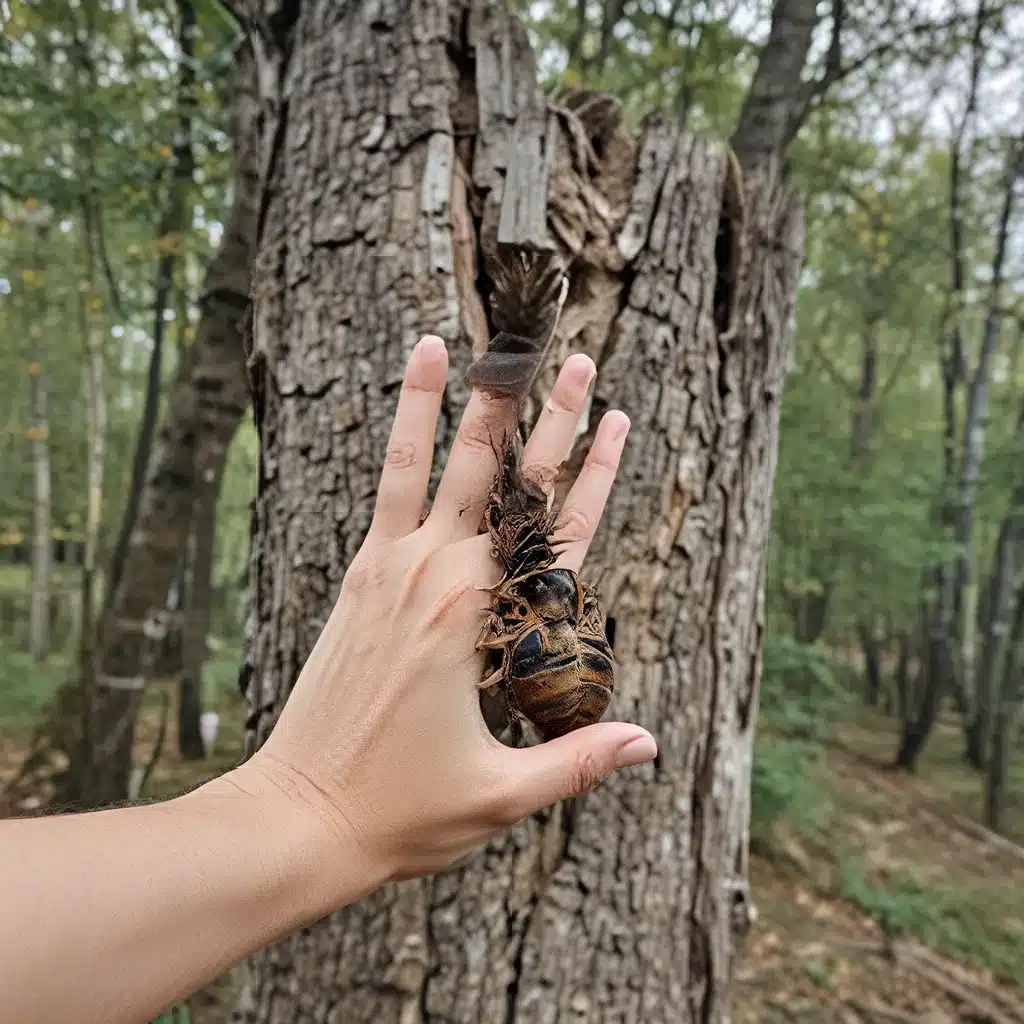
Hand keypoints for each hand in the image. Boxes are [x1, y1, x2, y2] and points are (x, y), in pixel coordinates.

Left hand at [234, 335, 656, 894]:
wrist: (299, 815)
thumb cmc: (400, 811)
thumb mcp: (499, 795)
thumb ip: (577, 760)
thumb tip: (649, 742)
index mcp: (483, 625)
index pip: (559, 538)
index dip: (595, 476)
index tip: (617, 419)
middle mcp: (441, 581)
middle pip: (510, 487)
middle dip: (546, 419)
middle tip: (573, 358)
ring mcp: (395, 571)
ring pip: (441, 469)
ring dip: (466, 409)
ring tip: (471, 348)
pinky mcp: (362, 576)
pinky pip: (387, 489)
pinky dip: (403, 435)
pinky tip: (412, 397)